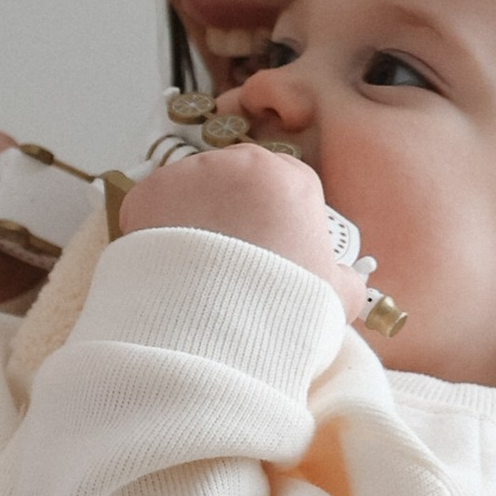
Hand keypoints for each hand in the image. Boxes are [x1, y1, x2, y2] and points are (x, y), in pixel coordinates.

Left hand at [117, 143, 366, 319]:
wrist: (220, 331)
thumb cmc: (286, 310)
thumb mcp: (337, 298)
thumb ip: (346, 278)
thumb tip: (349, 276)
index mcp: (291, 179)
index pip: (285, 185)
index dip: (275, 219)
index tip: (267, 249)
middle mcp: (239, 164)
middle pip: (234, 182)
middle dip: (230, 215)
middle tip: (226, 263)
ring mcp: (189, 175)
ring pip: (190, 192)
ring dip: (191, 222)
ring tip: (192, 270)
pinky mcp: (146, 194)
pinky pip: (148, 207)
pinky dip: (152, 232)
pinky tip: (164, 266)